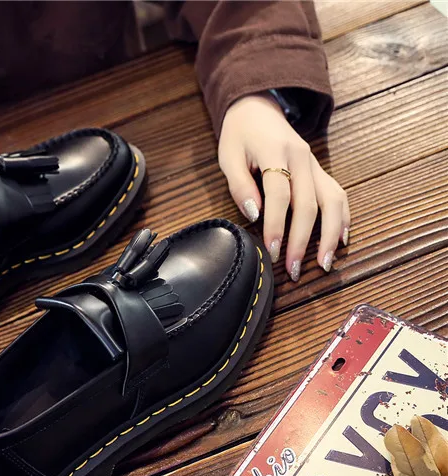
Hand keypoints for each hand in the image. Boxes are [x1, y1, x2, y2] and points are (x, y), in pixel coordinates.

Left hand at [218, 93, 349, 281]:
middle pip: (309, 204)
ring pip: (332, 201)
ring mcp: (315, 164)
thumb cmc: (240, 136)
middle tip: (293, 269)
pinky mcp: (320, 171)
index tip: (273, 251)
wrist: (258, 109)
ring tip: (324, 263)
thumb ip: (239, 185)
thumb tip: (255, 214)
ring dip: (330, 235)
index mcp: (276, 152)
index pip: (280, 194)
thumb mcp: (228, 157)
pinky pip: (338, 195)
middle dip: (302, 240)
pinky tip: (340, 240)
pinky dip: (343, 219)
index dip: (276, 225)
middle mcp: (302, 158)